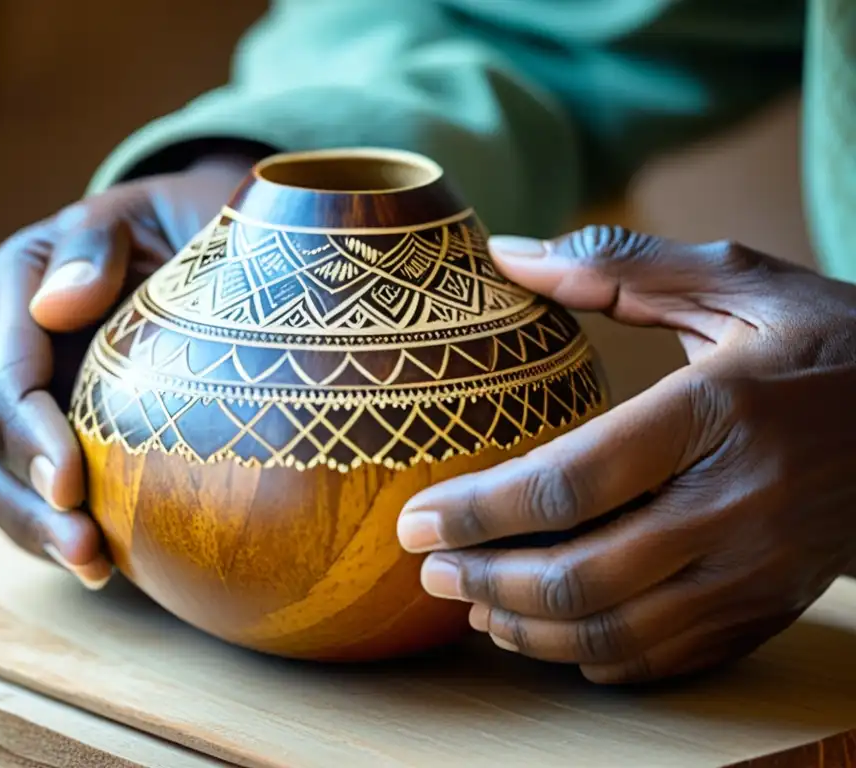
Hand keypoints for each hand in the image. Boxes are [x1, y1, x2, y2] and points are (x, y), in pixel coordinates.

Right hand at [0, 152, 262, 588]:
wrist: (193, 244)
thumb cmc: (173, 225)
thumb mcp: (144, 213)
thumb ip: (95, 246)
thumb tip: (58, 307)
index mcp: (17, 289)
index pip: (6, 372)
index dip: (28, 433)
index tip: (70, 480)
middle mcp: (9, 348)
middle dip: (31, 499)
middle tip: (83, 548)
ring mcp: (29, 396)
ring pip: (2, 475)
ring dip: (40, 529)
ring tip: (94, 568)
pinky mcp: (57, 431)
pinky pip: (37, 490)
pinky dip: (58, 530)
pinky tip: (104, 564)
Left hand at [396, 226, 855, 683]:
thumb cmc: (829, 343)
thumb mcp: (739, 283)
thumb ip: (619, 267)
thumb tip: (505, 254)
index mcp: (718, 413)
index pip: (570, 482)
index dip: (478, 511)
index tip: (415, 520)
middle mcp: (737, 504)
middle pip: (581, 575)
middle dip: (487, 581)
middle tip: (429, 569)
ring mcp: (757, 570)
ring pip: (615, 632)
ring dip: (527, 627)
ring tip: (471, 603)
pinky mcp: (766, 607)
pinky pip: (663, 658)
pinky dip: (590, 656)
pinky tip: (546, 631)